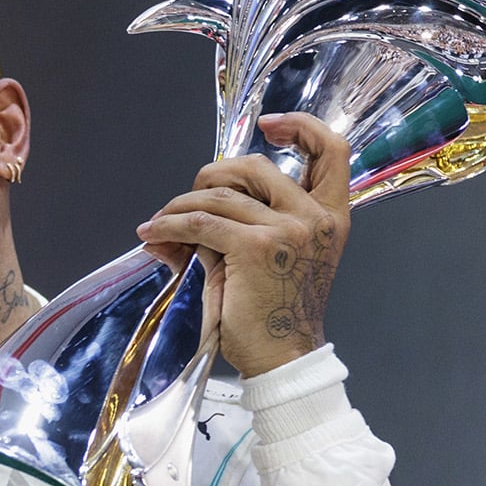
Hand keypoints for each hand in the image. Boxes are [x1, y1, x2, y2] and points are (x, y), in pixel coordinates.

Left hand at [135, 112, 350, 377]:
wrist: (281, 359)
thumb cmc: (277, 314)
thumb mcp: (276, 258)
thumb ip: (245, 224)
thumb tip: (182, 214)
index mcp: (331, 215)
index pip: (332, 150)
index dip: (300, 126)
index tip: (268, 125)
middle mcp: (315, 216)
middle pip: (255, 167)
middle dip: (213, 174)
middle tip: (190, 198)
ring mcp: (287, 229)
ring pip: (220, 196)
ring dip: (180, 206)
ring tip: (160, 224)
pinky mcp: (253, 247)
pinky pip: (200, 224)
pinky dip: (170, 227)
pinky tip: (154, 236)